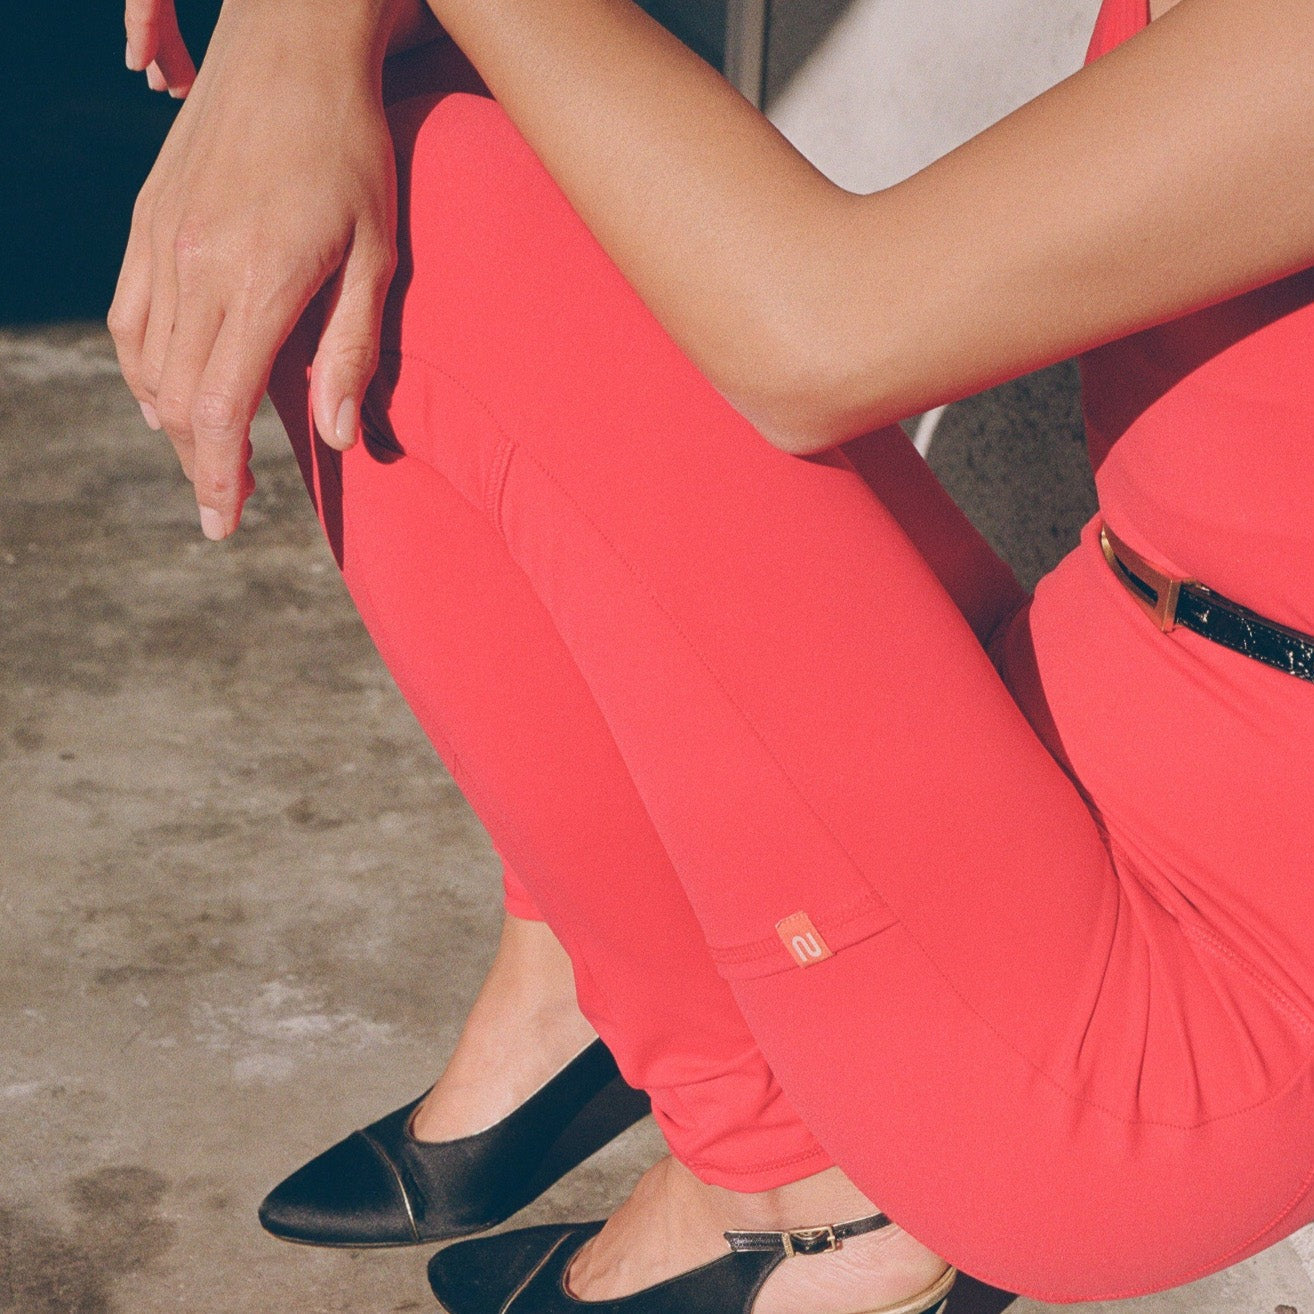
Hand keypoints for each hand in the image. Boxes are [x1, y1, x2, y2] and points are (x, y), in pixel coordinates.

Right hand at [109, 0, 398, 539]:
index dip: (218, 476)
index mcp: (257, 280)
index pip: (219, 408)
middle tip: (225, 504)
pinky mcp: (146, 218)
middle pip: (176, 398)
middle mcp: (194, 264)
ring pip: (144, 362)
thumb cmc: (353, 152)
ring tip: (205, 456)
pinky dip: (142, 368)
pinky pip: (127, 314)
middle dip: (198, 463)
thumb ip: (352, 351)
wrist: (292, 44)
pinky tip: (165, 392)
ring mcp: (160, 238)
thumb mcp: (378, 255)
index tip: (224, 525)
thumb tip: (335, 437)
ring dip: (171, 422)